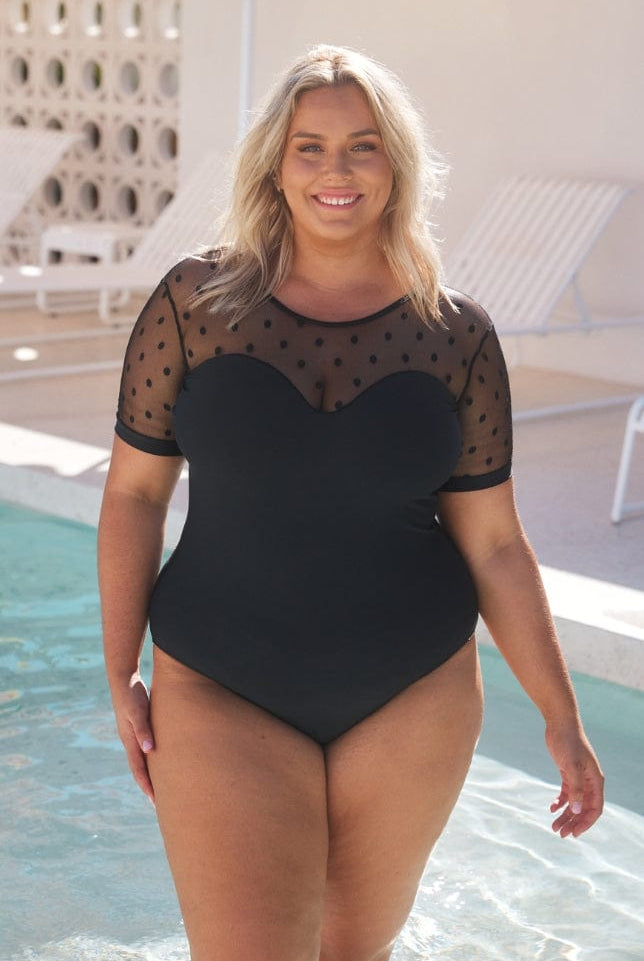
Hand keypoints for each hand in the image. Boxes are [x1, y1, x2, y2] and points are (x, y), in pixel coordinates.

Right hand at [110, 672, 155, 803]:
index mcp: (129, 741)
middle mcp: (131, 741)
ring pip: (143, 760)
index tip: (156, 801)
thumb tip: (149, 750)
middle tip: (161, 802)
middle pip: (140, 769)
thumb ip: (143, 729)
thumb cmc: (131, 695)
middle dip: (149, 786)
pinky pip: (146, 748)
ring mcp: (134, 735)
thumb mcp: (138, 712)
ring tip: (163, 786)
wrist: (123, 680)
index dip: (147, 786)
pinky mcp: (139, 727)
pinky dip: (153, 759)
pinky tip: (162, 759)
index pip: (138, 770)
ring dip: (151, 774)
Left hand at [545, 723, 603, 837]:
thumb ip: (576, 789)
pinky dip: (560, 801)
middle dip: (573, 822)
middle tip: (560, 833)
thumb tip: (578, 810)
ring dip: (565, 815)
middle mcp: (589, 781)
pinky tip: (552, 808)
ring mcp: (579, 777)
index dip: (586, 823)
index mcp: (595, 781)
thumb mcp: (572, 766)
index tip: (574, 833)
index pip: (595, 809)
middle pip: (584, 808)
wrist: (560, 724)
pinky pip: (566, 793)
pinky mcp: (568, 772)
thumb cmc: (568, 743)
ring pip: (574, 802)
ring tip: (554, 826)